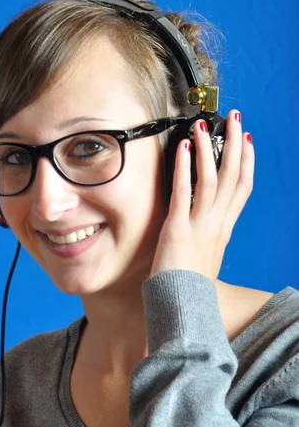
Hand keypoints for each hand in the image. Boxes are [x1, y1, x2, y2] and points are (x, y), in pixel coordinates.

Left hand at [150, 110, 253, 280]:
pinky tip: (184, 148)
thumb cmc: (189, 285)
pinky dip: (185, 169)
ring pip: (211, 179)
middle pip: (233, 177)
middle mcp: (217, 224)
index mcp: (224, 229)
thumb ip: (206, 238)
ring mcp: (200, 225)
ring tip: (203, 124)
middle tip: (235, 119)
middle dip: (235, 145)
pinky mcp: (179, 228)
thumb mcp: (206, 258)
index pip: (242, 189)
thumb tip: (201, 228)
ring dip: (209, 149)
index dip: (247, 163)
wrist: (182, 307)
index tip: (248, 142)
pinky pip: (184, 193)